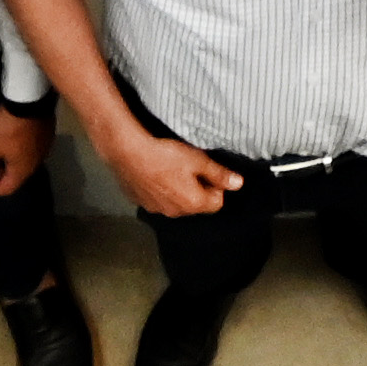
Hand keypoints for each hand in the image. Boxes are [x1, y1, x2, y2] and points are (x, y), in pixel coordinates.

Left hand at [0, 102, 53, 197]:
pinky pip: (30, 147)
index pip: (8, 187)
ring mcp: (44, 147)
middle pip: (18, 175)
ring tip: (0, 155)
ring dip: (12, 161)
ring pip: (25, 160)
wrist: (29, 101)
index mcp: (22, 170)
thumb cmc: (8, 128)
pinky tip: (12, 141)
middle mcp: (36, 162)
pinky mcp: (46, 132)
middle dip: (3, 175)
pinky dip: (19, 149)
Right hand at [102, 125, 242, 220]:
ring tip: (170, 168)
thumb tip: (238, 183)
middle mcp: (176, 212)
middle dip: (197, 188)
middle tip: (188, 166)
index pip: (217, 202)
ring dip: (178, 190)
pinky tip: (155, 173)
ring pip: (176, 202)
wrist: (128, 153)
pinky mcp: (142, 203)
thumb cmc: (164, 155)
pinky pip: (158, 200)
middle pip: (196, 204)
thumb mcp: (197, 160)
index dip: (216, 186)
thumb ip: (219, 174)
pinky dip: (160, 190)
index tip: (208, 171)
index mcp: (193, 203)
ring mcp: (157, 210)